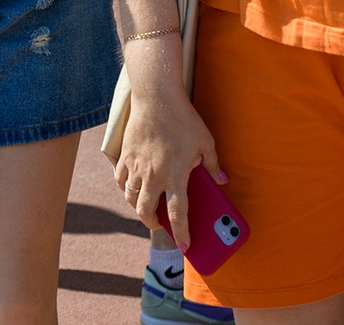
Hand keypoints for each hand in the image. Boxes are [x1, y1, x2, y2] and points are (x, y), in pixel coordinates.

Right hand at [114, 59, 223, 251]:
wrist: (156, 97)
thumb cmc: (184, 119)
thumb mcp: (206, 141)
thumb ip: (213, 164)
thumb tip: (222, 180)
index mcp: (176, 176)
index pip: (178, 215)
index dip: (182, 234)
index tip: (185, 247)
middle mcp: (154, 177)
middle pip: (146, 212)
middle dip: (153, 224)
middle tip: (159, 225)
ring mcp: (137, 167)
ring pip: (131, 199)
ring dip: (138, 207)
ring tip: (145, 207)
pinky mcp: (126, 156)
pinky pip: (120, 180)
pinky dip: (125, 188)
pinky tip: (131, 187)